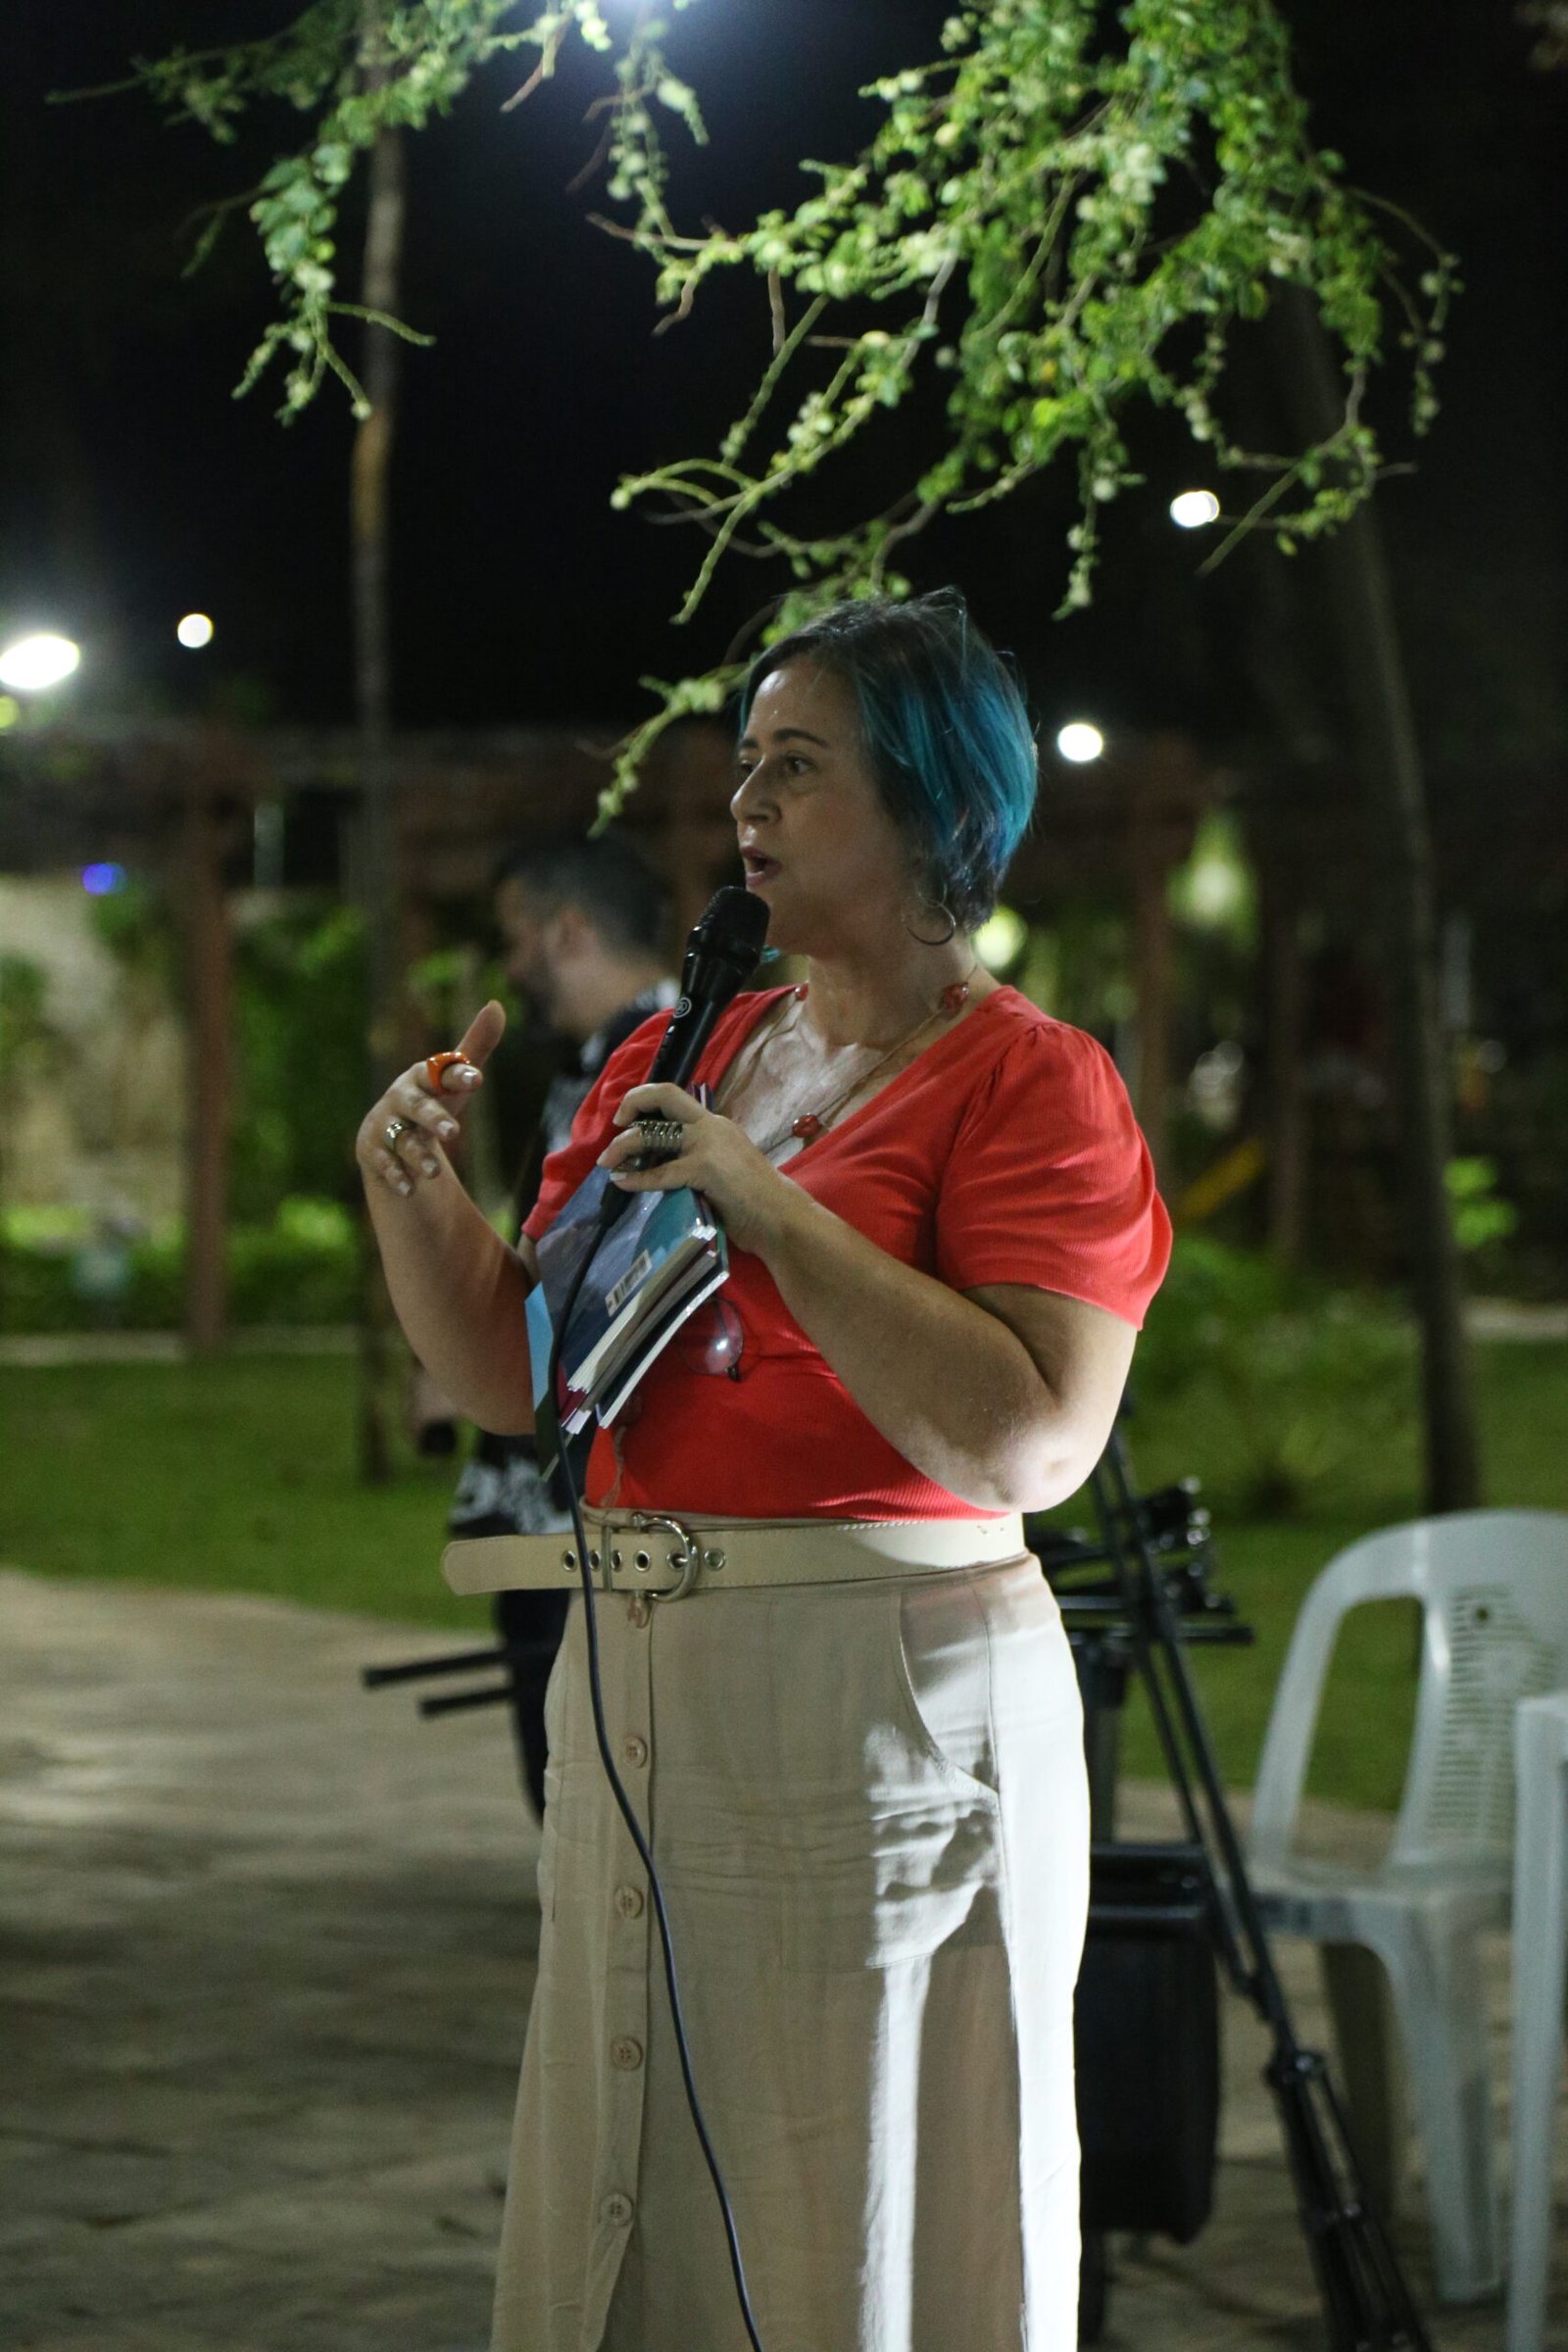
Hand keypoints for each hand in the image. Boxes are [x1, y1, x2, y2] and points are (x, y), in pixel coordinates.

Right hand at [356, 1000, 505, 1198]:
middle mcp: (400, 1099)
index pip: (439, 1073)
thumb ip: (476, 1045)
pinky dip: (396, 1178)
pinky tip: (409, 1190)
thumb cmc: (430, 1100)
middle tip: (454, 1132)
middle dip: (433, 1117)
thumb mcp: (452, 1079)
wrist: (386, 1133)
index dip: (456, 1075)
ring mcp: (384, 1126)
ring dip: (417, 1155)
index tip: (476, 1078)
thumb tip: (496, 1005)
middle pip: (417, 1107)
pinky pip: (385, 1166)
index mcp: (421, 1077)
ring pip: (402, 1141)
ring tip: (434, 1172)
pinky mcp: (373, 1153)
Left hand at [597, 1081, 796, 1255]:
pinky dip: (637, 1178)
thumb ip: (695, 1159)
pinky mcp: (705, 1169)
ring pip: (654, 1133)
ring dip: (624, 1145)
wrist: (781, 1218)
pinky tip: (623, 1183)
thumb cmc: (755, 1201)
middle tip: (616, 1124)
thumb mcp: (724, 1168)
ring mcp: (708, 1145)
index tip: (630, 1118)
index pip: (676, 1098)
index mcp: (715, 1125)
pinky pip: (660, 1172)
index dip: (648, 1100)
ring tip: (608, 1161)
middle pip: (666, 1095)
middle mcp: (711, 1126)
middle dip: (633, 1102)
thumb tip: (659, 1165)